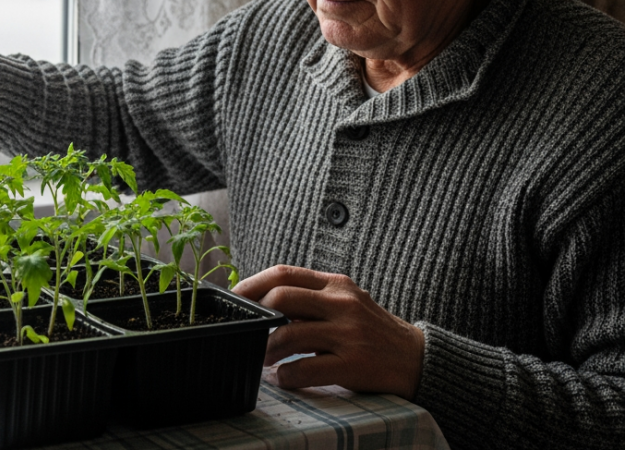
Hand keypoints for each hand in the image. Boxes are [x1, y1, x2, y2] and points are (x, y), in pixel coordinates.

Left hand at [233, 265, 424, 398]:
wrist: (419, 359)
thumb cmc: (372, 332)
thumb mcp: (346, 304)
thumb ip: (311, 300)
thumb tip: (263, 303)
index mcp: (336, 284)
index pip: (283, 273)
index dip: (251, 284)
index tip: (233, 297)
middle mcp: (342, 303)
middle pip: (281, 297)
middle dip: (255, 315)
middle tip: (244, 331)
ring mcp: (349, 333)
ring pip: (289, 334)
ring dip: (266, 350)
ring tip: (261, 358)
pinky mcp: (354, 363)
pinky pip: (305, 369)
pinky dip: (285, 376)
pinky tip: (282, 378)